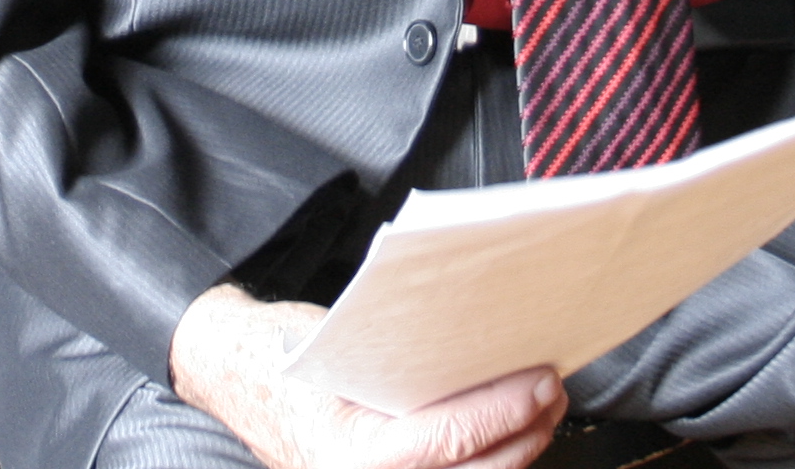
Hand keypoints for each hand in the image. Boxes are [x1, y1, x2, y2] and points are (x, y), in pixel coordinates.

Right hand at [169, 285, 566, 468]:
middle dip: (526, 433)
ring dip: (519, 450)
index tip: (541, 381)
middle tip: (555, 391)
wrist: (239, 380)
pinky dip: (492, 461)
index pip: (448, 440)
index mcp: (352, 452)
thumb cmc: (283, 359)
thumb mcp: (342, 347)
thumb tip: (485, 338)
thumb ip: (409, 355)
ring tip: (543, 411)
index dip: (504, 411)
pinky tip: (512, 434)